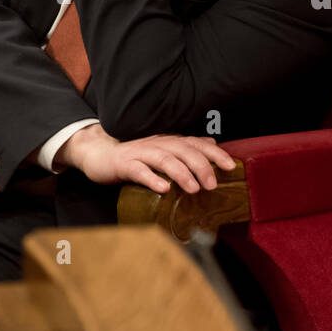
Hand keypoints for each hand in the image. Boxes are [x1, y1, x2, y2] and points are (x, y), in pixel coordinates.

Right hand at [55, 122, 235, 193]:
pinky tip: (163, 189)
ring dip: (181, 174)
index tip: (231, 166)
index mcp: (170, 141)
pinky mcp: (125, 165)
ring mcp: (141, 153)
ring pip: (165, 159)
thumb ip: (186, 147)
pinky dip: (152, 179)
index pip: (196, 144)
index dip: (215, 154)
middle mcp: (158, 144)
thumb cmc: (136, 156)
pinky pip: (140, 171)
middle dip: (201, 166)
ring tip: (194, 189)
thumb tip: (211, 142)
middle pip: (184, 151)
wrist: (100, 153)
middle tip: (213, 185)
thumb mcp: (164, 150)